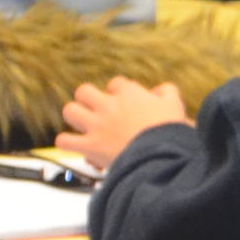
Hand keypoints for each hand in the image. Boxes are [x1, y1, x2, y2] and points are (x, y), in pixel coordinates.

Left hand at [56, 80, 189, 169]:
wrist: (161, 156)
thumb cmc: (168, 131)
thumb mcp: (175, 105)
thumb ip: (167, 91)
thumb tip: (160, 89)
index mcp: (129, 93)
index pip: (116, 83)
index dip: (119, 93)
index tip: (124, 103)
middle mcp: (109, 106)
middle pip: (84, 91)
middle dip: (87, 99)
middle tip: (96, 110)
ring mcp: (97, 125)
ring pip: (70, 110)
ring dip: (74, 117)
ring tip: (82, 124)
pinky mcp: (90, 145)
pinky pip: (64, 141)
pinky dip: (67, 142)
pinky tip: (73, 144)